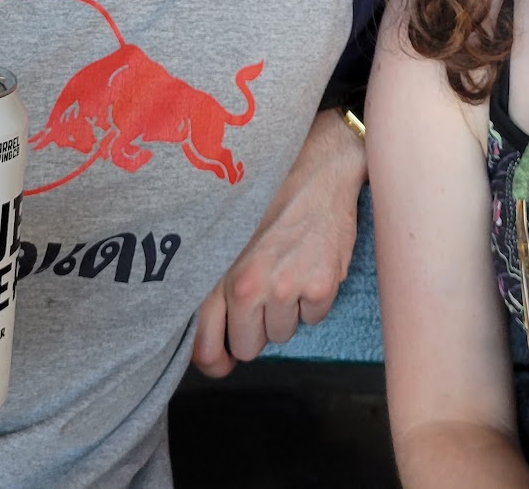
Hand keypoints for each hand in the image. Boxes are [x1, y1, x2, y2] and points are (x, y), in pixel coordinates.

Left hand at [190, 109, 364, 377]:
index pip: (206, 349)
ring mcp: (287, 287)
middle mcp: (249, 285)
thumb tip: (208, 340)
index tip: (224, 357)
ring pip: (283, 333)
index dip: (216, 361)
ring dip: (286, 310)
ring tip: (287, 268)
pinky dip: (313, 299)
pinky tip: (309, 264)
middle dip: (256, 328)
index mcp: (219, 274)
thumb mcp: (225, 235)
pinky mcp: (321, 286)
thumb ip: (211, 283)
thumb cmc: (268, 196)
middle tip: (263, 292)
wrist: (318, 167)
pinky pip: (313, 318)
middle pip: (250, 348)